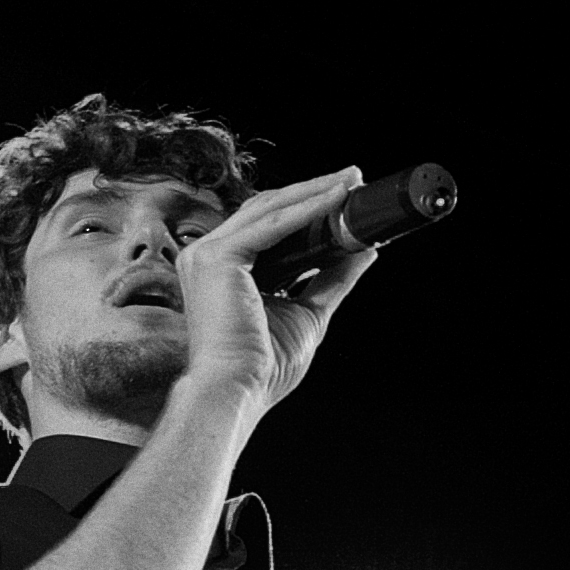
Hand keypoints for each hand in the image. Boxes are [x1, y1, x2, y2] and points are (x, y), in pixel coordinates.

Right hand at [180, 165, 374, 409]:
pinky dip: (307, 209)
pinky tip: (336, 200)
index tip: (343, 197)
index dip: (305, 207)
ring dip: (313, 191)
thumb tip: (363, 251)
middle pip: (266, 209)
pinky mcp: (216, 257)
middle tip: (352, 178)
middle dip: (312, 190)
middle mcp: (208, 257)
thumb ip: (331, 279)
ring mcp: (206, 254)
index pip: (265, 225)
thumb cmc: (263, 367)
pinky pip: (270, 224)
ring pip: (268, 209)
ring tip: (350, 182)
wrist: (238, 391)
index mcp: (223, 271)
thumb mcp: (308, 312)